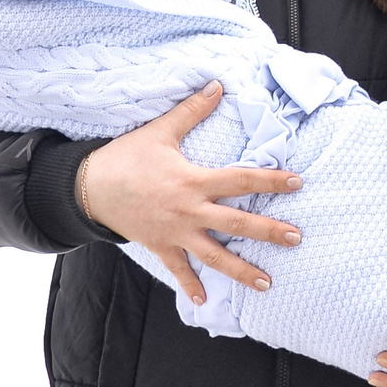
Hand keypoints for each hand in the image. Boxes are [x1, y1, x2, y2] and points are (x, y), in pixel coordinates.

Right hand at [76, 81, 302, 305]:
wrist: (89, 188)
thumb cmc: (126, 157)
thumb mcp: (161, 131)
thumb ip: (193, 110)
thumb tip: (218, 85)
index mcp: (194, 181)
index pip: (241, 180)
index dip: (271, 181)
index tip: (297, 183)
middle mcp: (190, 211)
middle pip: (237, 225)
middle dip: (269, 232)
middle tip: (296, 238)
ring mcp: (176, 233)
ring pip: (215, 256)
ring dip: (242, 271)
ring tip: (267, 282)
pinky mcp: (160, 246)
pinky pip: (178, 270)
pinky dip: (191, 286)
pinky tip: (205, 301)